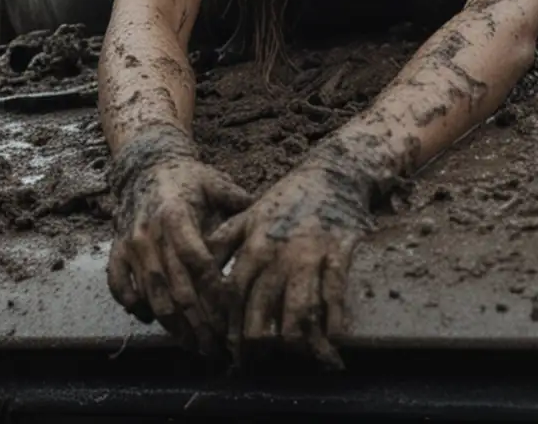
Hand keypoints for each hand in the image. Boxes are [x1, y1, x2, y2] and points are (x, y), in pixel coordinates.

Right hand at [104, 127, 250, 353]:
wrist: (144, 164)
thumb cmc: (187, 177)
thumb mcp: (215, 183)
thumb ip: (240, 204)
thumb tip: (271, 225)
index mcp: (176, 217)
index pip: (198, 262)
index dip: (215, 293)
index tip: (232, 318)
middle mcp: (151, 234)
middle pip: (176, 289)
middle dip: (198, 324)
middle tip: (217, 348)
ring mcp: (131, 245)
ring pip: (151, 296)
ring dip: (172, 326)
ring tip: (193, 345)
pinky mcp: (116, 250)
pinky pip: (120, 286)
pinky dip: (134, 306)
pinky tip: (152, 320)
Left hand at [210, 141, 389, 364]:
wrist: (331, 174)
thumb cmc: (287, 199)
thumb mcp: (248, 215)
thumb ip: (222, 242)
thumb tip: (198, 270)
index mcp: (253, 245)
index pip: (233, 295)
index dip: (230, 325)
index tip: (228, 349)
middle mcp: (277, 254)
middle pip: (262, 309)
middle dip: (257, 342)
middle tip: (256, 363)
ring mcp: (309, 256)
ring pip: (298, 308)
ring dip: (296, 340)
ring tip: (295, 357)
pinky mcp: (339, 255)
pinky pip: (334, 295)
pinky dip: (334, 321)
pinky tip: (333, 340)